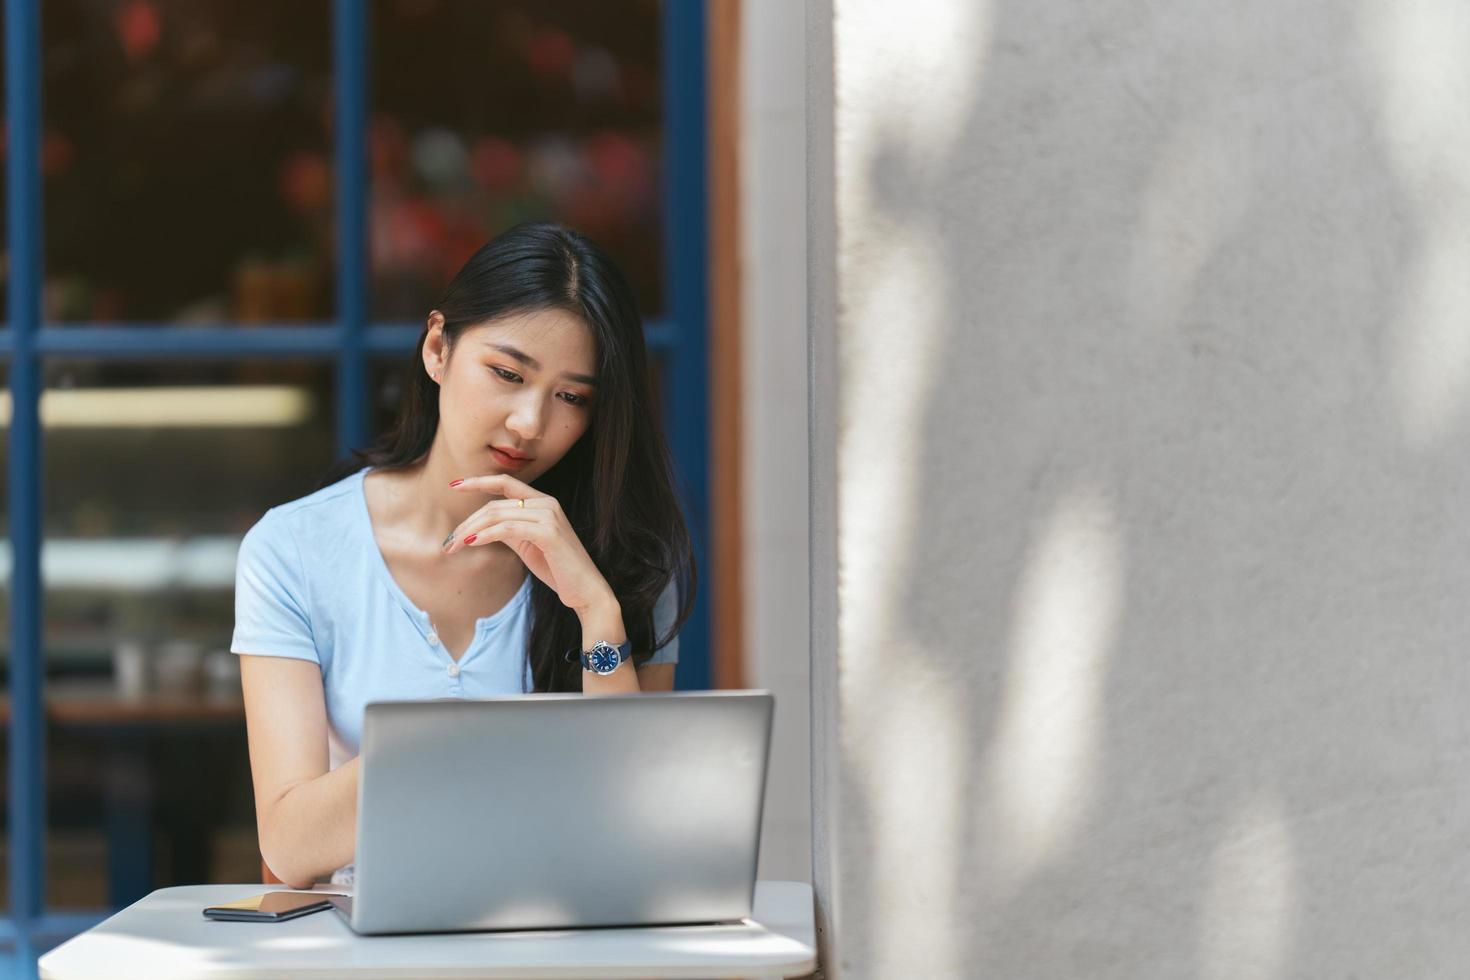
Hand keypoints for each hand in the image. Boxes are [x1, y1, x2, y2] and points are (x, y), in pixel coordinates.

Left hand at [444, 474, 616, 617]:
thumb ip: (510, 530)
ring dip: (470, 531)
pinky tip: (472, 544)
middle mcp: (547, 503)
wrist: (585, 591)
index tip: (454, 485)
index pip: (505, 482)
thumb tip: (481, 527)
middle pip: (495, 504)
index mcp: (543, 502)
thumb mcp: (528, 544)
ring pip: (497, 515)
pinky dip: (486, 535)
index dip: (478, 481)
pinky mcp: (548, 533)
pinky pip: (508, 529)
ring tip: (454, 546)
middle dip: (467, 522)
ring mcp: (549, 516)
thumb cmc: (558, 569)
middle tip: (449, 541)